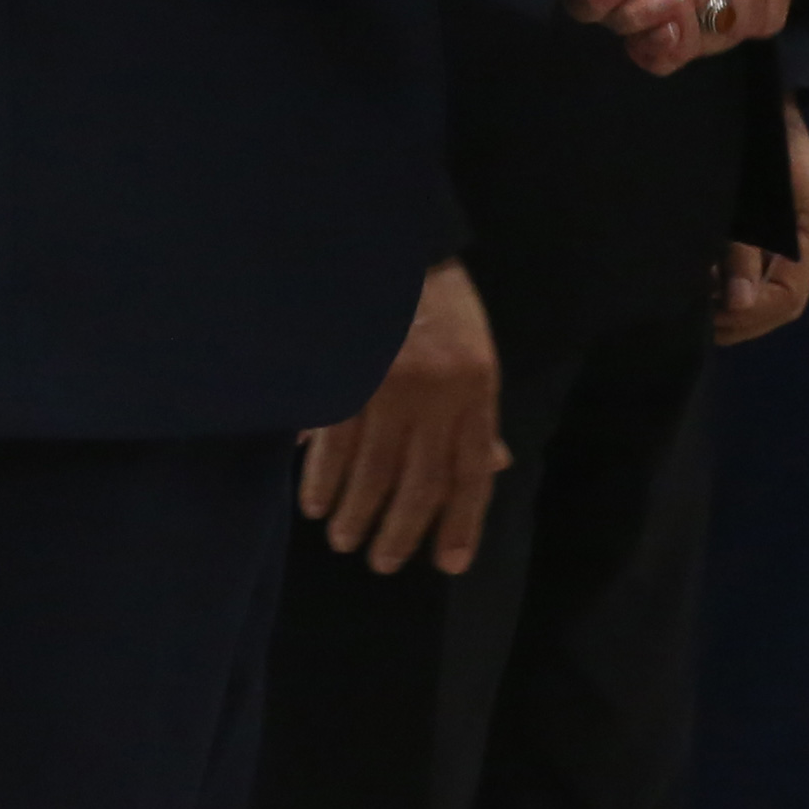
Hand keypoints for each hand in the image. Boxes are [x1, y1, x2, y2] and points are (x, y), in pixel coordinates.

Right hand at [298, 260, 504, 576]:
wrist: (391, 245)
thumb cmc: (439, 304)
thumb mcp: (477, 354)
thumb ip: (479, 413)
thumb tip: (493, 468)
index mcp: (476, 388)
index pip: (472, 470)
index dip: (461, 522)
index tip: (447, 563)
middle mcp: (437, 394)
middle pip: (421, 481)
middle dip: (401, 530)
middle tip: (381, 562)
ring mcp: (389, 386)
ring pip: (374, 470)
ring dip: (358, 513)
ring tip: (344, 540)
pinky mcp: (346, 376)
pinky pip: (333, 443)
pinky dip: (322, 480)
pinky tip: (314, 504)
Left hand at [715, 102, 808, 347]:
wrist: (759, 85)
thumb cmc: (758, 125)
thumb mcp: (751, 183)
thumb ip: (745, 243)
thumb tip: (738, 301)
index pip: (789, 295)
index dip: (751, 317)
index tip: (711, 320)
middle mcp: (805, 233)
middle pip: (780, 300)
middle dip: (739, 319)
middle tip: (696, 323)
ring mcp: (790, 228)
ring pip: (767, 288)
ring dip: (732, 306)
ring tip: (694, 307)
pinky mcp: (769, 221)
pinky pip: (756, 267)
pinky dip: (728, 283)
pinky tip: (700, 283)